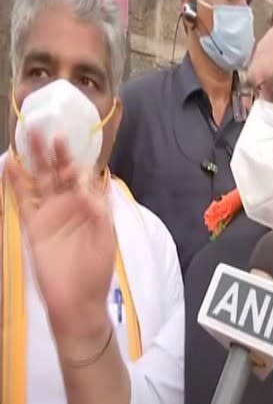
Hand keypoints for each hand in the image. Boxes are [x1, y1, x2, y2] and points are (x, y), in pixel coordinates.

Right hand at [6, 130, 114, 340]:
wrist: (77, 300)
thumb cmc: (97, 269)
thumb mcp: (105, 236)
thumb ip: (98, 209)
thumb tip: (89, 182)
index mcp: (91, 205)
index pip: (83, 176)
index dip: (76, 158)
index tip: (70, 138)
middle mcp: (70, 205)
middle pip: (59, 171)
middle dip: (53, 151)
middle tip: (45, 126)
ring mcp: (50, 214)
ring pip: (40, 180)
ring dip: (34, 159)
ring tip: (27, 135)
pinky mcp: (34, 226)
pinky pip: (23, 199)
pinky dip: (17, 182)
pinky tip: (11, 164)